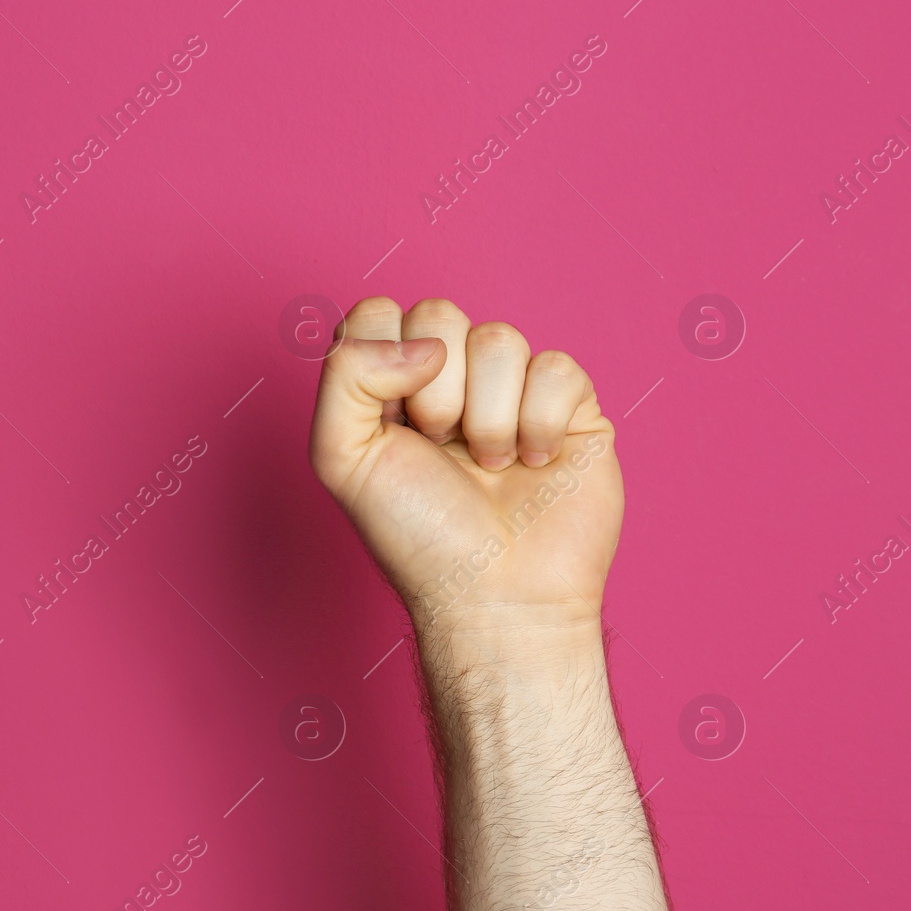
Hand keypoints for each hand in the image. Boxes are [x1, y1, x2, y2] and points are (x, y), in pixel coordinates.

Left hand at [308, 297, 621, 634]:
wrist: (496, 595)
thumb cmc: (417, 535)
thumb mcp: (341, 457)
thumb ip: (346, 375)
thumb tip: (425, 344)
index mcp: (389, 385)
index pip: (378, 314)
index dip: (382, 358)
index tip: (391, 423)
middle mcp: (449, 379)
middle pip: (439, 314)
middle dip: (434, 393)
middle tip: (440, 447)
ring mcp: (511, 389)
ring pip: (499, 337)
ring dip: (487, 418)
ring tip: (488, 467)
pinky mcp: (570, 405)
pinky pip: (556, 366)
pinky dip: (538, 422)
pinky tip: (534, 463)